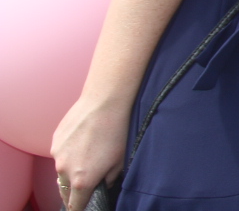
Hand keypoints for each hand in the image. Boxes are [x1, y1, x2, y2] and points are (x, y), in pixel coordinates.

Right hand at [52, 95, 128, 210]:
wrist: (104, 102)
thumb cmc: (116, 131)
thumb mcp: (120, 161)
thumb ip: (108, 179)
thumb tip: (103, 184)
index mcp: (82, 181)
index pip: (75, 206)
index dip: (80, 208)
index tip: (84, 207)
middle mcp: (64, 171)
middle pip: (65, 191)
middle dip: (74, 192)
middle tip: (86, 186)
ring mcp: (57, 156)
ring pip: (61, 172)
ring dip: (70, 171)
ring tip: (87, 157)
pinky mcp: (54, 141)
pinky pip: (59, 155)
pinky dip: (68, 155)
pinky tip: (82, 143)